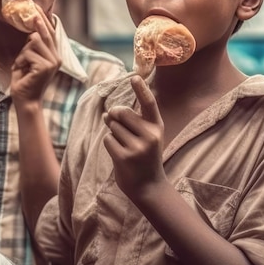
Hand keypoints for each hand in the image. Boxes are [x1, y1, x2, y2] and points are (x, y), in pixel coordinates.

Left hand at [10, 13, 59, 104]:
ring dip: (22, 53)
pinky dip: (20, 60)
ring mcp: (52, 62)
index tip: (35, 6)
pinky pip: (28, 53)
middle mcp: (56, 57)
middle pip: (44, 32)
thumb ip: (31, 46)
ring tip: (22, 65)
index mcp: (54, 55)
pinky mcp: (45, 67)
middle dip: (35, 19)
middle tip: (29, 6)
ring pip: (33, 41)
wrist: (25, 101)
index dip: (43, 18)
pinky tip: (22, 70)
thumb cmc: (23, 80)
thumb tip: (30, 28)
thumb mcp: (27, 59)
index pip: (49, 32)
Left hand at [103, 75, 166, 198]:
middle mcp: (150, 135)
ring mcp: (137, 147)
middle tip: (118, 128)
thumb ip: (130, 123)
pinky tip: (120, 155)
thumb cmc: (144, 157)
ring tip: (125, 146)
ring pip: (112, 126)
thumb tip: (106, 113)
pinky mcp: (124, 157)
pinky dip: (109, 144)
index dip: (141, 89)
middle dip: (114, 116)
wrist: (148, 187)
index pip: (149, 104)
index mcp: (157, 127)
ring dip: (113, 133)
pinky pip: (108, 139)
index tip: (134, 77)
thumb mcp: (145, 138)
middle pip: (121, 112)